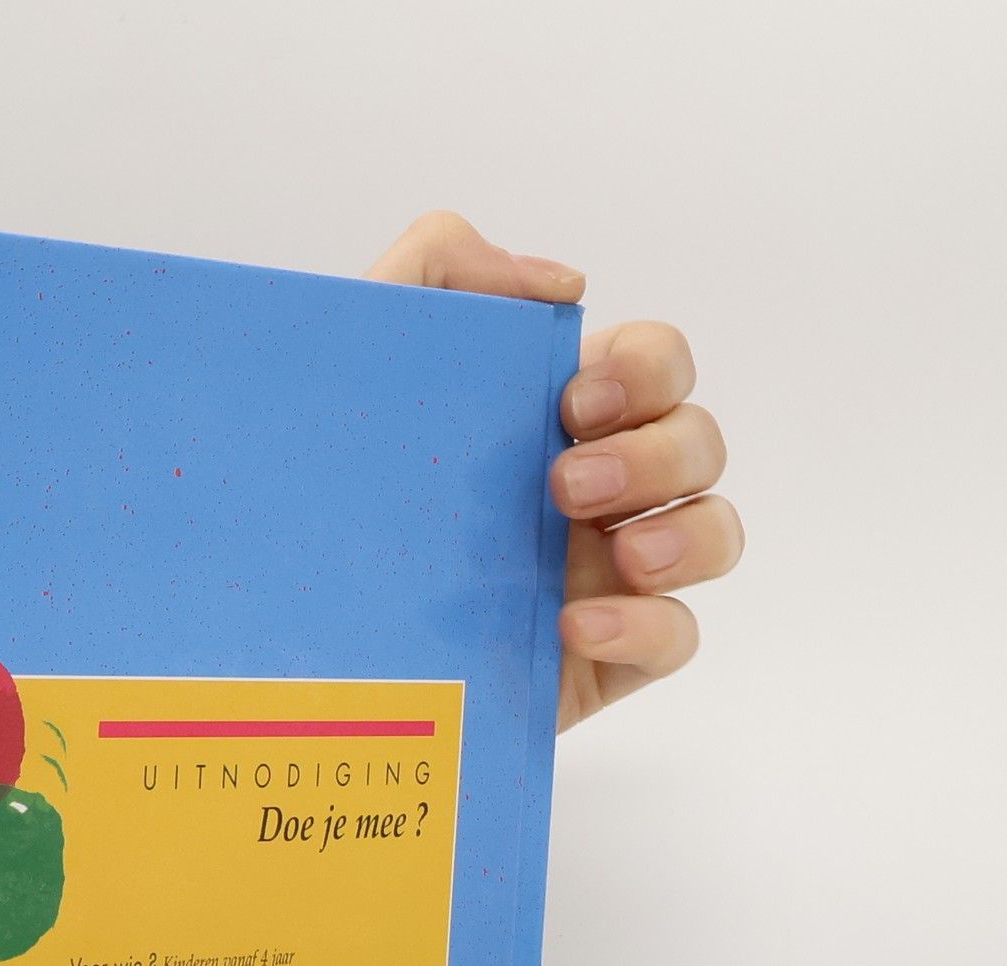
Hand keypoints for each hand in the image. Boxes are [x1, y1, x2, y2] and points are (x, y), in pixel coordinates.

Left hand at [366, 213, 741, 728]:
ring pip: (714, 532)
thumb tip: (564, 283)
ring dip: (689, 533)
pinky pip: (677, 636)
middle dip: (656, 453)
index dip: (646, 368)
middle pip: (696, 441)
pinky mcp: (596, 659)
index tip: (571, 401)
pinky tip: (576, 626)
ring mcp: (602, 575)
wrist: (292, 643)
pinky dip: (646, 625)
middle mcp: (592, 490)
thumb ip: (438, 266)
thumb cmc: (324, 496)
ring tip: (625, 556)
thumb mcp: (359, 356)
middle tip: (563, 486)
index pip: (654, 363)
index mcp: (551, 419)